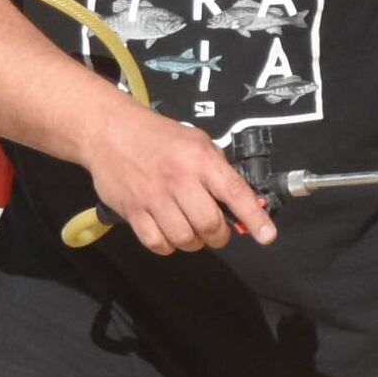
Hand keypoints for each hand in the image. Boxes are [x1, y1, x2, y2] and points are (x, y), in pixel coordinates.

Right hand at [84, 103, 275, 254]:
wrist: (110, 131)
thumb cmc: (159, 137)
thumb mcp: (197, 141)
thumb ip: (219, 170)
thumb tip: (243, 203)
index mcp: (200, 159)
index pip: (235, 193)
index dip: (254, 218)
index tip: (267, 236)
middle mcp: (179, 179)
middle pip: (209, 225)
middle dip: (219, 236)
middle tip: (216, 231)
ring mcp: (153, 197)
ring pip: (185, 239)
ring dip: (193, 242)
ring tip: (190, 230)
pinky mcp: (132, 211)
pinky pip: (157, 244)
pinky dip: (167, 245)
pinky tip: (168, 233)